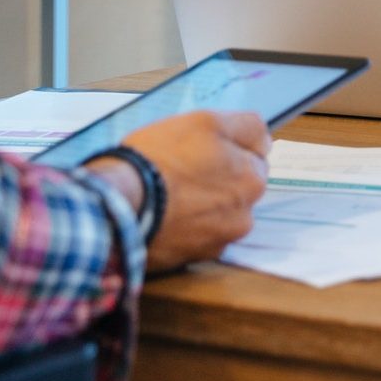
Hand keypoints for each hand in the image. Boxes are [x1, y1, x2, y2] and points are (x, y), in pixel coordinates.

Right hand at [120, 110, 271, 272]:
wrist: (115, 205)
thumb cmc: (158, 158)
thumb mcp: (206, 122)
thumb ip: (246, 128)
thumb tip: (265, 142)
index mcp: (253, 178)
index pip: (254, 157)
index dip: (228, 150)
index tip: (203, 151)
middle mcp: (245, 213)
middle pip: (238, 187)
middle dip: (219, 179)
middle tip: (183, 172)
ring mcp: (220, 239)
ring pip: (218, 213)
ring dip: (203, 206)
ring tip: (170, 197)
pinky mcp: (193, 259)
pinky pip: (197, 237)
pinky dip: (186, 229)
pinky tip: (165, 217)